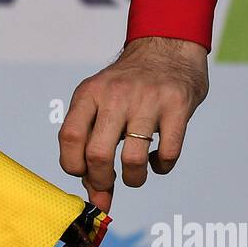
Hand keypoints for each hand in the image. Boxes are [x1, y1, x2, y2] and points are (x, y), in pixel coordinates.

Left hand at [58, 36, 208, 212]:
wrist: (168, 47)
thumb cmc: (128, 88)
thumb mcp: (100, 103)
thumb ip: (92, 144)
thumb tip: (96, 199)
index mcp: (89, 93)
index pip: (69, 138)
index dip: (73, 166)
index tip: (83, 173)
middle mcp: (116, 94)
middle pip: (97, 155)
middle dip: (100, 181)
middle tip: (108, 184)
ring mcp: (148, 99)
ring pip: (133, 159)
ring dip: (133, 179)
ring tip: (135, 175)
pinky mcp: (178, 105)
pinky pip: (168, 154)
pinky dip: (161, 167)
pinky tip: (158, 160)